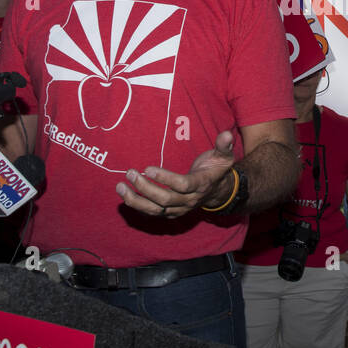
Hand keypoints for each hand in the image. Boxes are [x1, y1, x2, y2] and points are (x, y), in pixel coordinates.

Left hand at [116, 130, 235, 218]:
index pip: (182, 185)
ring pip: (156, 210)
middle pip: (165, 199)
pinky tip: (125, 195)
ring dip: (136, 200)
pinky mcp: (171, 212)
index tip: (148, 168)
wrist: (219, 192)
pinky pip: (153, 213)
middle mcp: (189, 200)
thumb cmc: (216, 169)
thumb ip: (223, 145)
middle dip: (145, 188)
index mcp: (201, 185)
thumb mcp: (224, 156)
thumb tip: (226, 134)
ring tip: (120, 187)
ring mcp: (180, 209)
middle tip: (130, 173)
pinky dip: (138, 206)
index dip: (165, 178)